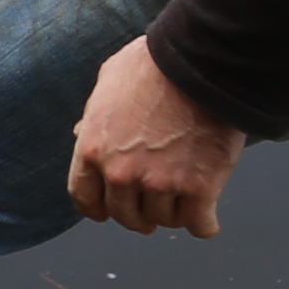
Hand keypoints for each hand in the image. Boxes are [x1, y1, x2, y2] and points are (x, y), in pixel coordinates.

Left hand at [67, 39, 247, 238]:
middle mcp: (121, 172)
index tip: (108, 212)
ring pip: (164, 220)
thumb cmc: (154, 66)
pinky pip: (199, 224)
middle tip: (151, 213)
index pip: (85, 197)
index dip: (98, 208)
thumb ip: (94, 115)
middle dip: (138, 216)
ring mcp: (160, 183)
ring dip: (173, 213)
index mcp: (92, 148)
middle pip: (126, 215)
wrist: (199, 63)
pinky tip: (207, 222)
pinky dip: (204, 225)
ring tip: (182, 201)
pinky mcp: (199, 188)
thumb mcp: (107, 83)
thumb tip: (81, 133)